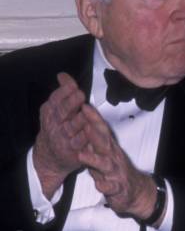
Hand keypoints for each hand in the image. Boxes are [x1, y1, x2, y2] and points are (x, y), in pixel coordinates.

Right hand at [33, 72, 87, 197]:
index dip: (64, 92)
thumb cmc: (58, 125)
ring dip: (78, 119)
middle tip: (80, 94)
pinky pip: (79, 142)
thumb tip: (63, 75)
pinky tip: (89, 130)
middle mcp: (54, 123)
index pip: (55, 99)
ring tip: (85, 111)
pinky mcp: (70, 150)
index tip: (73, 86)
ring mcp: (62, 137)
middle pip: (62, 112)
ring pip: (71, 127)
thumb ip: (64, 91)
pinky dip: (84, 137)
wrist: (50, 155)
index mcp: (50, 111)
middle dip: (70, 103)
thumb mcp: (57, 108)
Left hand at [78, 105, 157, 220]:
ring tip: (82, 154)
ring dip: (94, 159)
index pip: (102, 130)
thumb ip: (94, 142)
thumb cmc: (115, 171)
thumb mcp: (104, 154)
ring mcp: (116, 172)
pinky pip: (111, 187)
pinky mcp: (118, 188)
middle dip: (94, 133)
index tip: (84, 106)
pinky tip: (100, 185)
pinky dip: (105, 185)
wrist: (135, 191)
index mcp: (109, 148)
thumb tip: (81, 124)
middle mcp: (113, 157)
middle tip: (84, 123)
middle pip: (104, 143)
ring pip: (105, 164)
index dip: (94, 119)